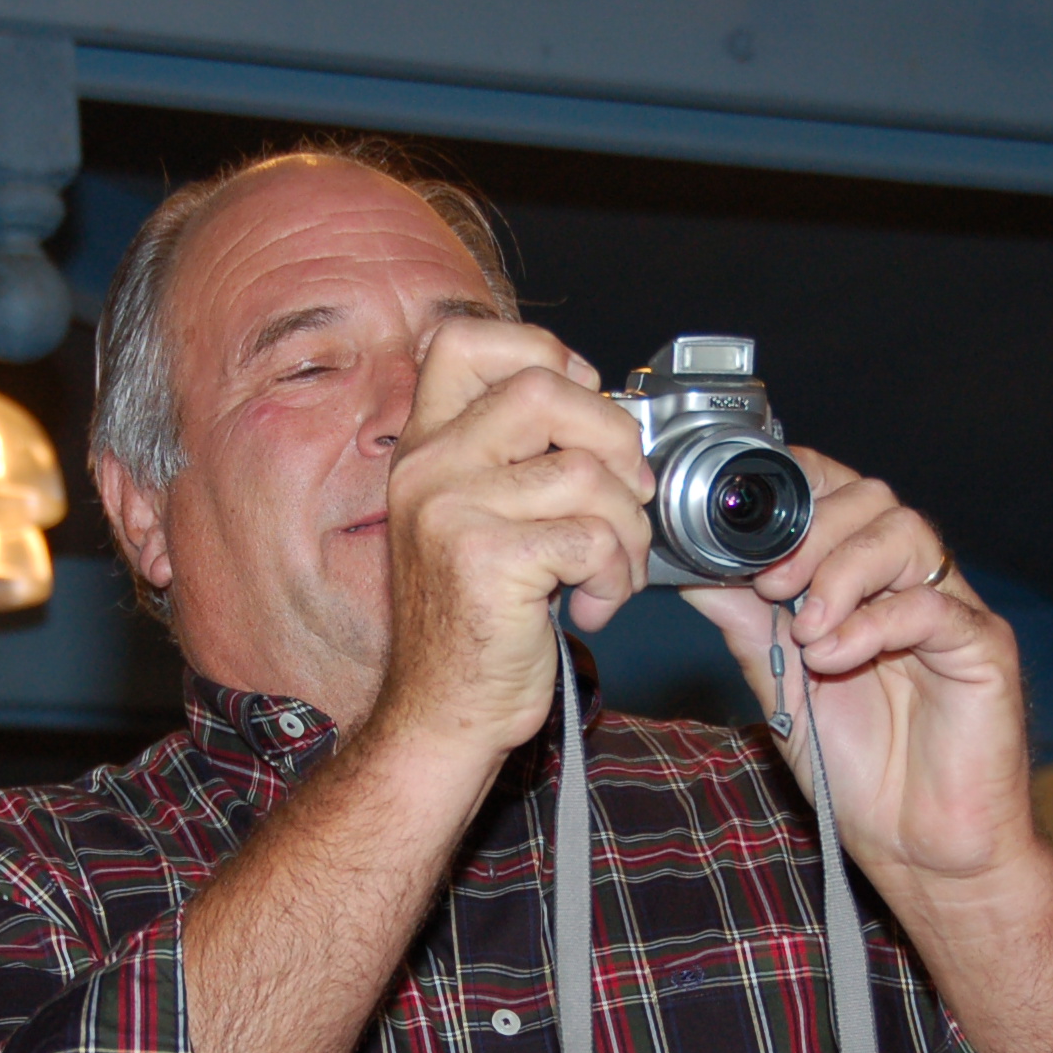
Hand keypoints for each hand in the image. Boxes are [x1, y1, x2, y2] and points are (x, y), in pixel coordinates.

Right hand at [370, 319, 653, 761]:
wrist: (442, 713)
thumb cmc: (474, 623)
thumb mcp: (477, 520)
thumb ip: (516, 460)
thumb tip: (609, 418)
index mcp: (424, 447)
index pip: (464, 340)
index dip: (543, 352)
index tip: (582, 402)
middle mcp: (427, 467)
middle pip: (544, 387)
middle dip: (615, 437)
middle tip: (628, 495)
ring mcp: (451, 510)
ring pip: (586, 471)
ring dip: (628, 528)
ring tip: (613, 572)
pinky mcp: (487, 559)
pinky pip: (593, 538)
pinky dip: (617, 578)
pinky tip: (593, 607)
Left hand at [681, 449, 1052, 921]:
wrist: (919, 847)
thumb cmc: (861, 768)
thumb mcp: (781, 683)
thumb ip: (746, 621)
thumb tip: (690, 568)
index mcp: (864, 579)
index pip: (835, 491)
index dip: (791, 492)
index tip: (738, 534)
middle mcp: (910, 583)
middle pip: (872, 498)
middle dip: (810, 532)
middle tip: (771, 587)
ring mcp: (952, 610)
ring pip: (906, 533)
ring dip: (840, 571)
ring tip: (805, 630)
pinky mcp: (984, 648)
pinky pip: (932, 606)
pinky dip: (873, 624)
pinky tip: (835, 657)